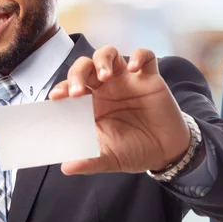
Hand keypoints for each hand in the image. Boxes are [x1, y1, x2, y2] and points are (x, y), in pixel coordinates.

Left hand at [48, 46, 190, 175]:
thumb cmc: (133, 151)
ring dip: (103, 59)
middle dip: (78, 73)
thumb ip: (88, 160)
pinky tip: (134, 68)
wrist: (165, 152)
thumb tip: (66, 167)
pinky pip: (145, 56)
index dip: (61, 87)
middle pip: (86, 66)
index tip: (57, 98)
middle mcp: (107, 88)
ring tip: (105, 75)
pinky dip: (139, 56)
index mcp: (91, 104)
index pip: (70, 87)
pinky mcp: (150, 78)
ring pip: (110, 54)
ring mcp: (128, 81)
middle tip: (78, 91)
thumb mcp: (108, 158)